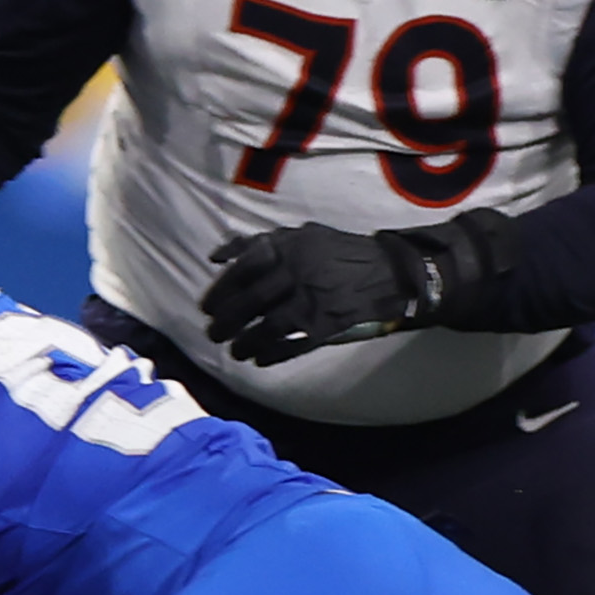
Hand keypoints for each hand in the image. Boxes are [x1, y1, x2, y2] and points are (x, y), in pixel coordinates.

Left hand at [200, 224, 420, 366]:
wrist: (388, 270)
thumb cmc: (336, 252)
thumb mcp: (299, 235)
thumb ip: (256, 243)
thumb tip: (216, 257)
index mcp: (289, 247)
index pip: (243, 269)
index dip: (220, 291)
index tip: (206, 307)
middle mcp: (299, 272)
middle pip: (251, 302)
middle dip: (226, 322)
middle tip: (214, 333)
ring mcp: (314, 300)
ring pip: (268, 327)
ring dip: (246, 342)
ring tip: (234, 351)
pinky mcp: (329, 324)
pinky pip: (294, 344)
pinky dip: (273, 354)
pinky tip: (260, 359)